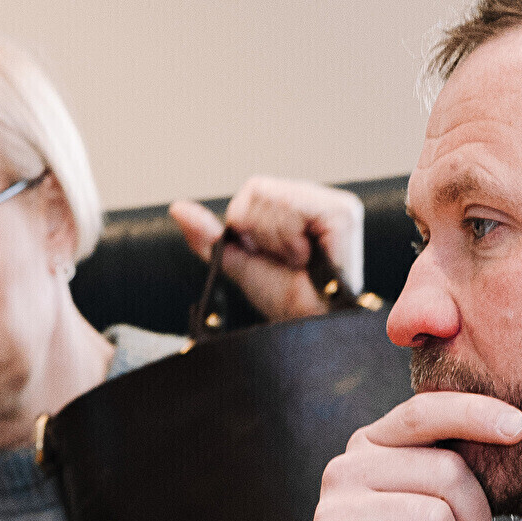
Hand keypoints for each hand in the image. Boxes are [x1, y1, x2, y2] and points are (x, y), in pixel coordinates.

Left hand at [170, 178, 365, 322]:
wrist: (309, 331)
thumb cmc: (285, 302)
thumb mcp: (239, 265)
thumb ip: (210, 236)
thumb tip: (177, 207)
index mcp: (300, 207)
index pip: (254, 189)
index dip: (248, 225)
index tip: (268, 255)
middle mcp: (321, 200)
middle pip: (259, 189)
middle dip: (259, 232)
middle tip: (286, 261)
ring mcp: (337, 205)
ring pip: (273, 198)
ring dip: (276, 240)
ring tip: (299, 262)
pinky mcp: (344, 215)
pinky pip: (294, 209)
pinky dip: (290, 240)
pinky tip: (307, 258)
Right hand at [288, 391, 521, 520]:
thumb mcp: (447, 519)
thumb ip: (459, 479)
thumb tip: (510, 434)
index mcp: (371, 448)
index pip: (425, 411)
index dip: (475, 413)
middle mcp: (345, 469)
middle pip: (444, 470)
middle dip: (475, 515)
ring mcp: (331, 510)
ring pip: (432, 515)